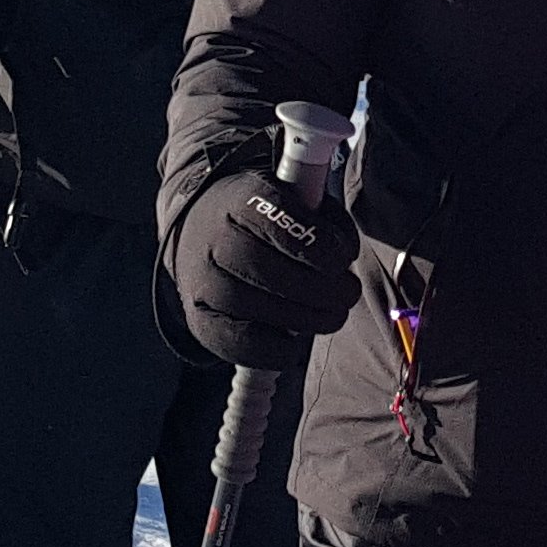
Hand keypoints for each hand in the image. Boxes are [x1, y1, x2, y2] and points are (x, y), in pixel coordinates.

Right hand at [168, 165, 355, 371]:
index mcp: (240, 202)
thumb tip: (345, 252)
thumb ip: (321, 218)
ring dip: (305, 320)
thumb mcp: (291, 197)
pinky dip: (273, 349)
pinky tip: (294, 341)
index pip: (280, 223)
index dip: (320, 247)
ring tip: (331, 316)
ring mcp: (202, 283)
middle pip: (270, 272)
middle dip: (321, 290)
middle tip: (348, 293)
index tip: (344, 258)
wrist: (201, 232)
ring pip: (254, 308)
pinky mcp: (198, 319)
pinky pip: (236, 344)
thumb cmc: (261, 220)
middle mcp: (215, 242)